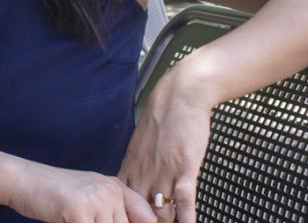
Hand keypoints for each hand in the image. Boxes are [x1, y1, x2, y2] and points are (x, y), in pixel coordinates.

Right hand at [7, 161, 154, 222]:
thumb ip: (113, 211)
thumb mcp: (90, 196)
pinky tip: (66, 222)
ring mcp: (96, 200)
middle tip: (86, 221)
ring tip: (75, 220)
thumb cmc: (54, 193)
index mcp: (116, 188)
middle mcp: (111, 191)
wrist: (24, 180)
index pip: (147, 218)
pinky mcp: (79, 210)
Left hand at [118, 66, 214, 222]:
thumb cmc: (163, 119)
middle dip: (145, 222)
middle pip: (140, 213)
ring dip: (166, 221)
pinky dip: (186, 218)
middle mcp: (143, 174)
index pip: (121, 204)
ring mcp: (163, 172)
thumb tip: (132, 186)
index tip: (125, 222)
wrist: (178, 96)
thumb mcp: (140, 145)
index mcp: (130, 169)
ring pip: (161, 212)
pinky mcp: (184, 168)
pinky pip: (184, 200)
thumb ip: (136, 168)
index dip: (125, 217)